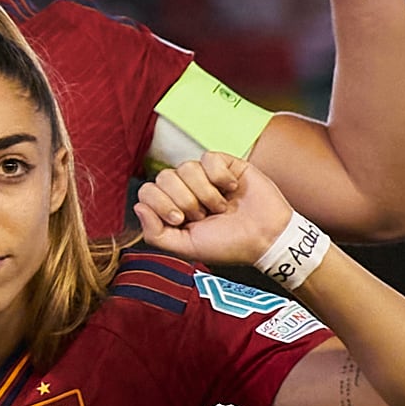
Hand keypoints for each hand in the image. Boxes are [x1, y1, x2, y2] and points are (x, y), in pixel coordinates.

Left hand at [134, 147, 297, 269]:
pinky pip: (209, 158)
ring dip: (205, 192)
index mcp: (171, 207)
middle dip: (185, 201)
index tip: (180, 220)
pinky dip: (220, 177)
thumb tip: (138, 207)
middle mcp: (185, 189)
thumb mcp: (185, 247)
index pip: (147, 192)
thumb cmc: (228, 245)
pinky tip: (232, 189)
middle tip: (204, 215)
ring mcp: (205, 176)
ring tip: (221, 207)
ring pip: (186, 168)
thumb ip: (155, 233)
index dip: (160, 204)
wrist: (265, 238)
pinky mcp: (226, 165)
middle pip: (164, 178)